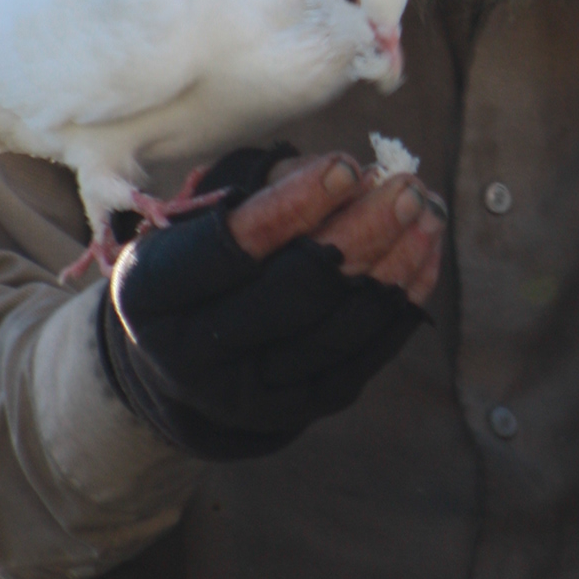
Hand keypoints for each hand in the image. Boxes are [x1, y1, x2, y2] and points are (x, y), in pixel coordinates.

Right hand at [97, 149, 444, 458]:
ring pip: (340, 326)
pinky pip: (364, 354)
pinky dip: (402, 299)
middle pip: (297, 290)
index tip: (349, 166)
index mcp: (150, 293)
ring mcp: (244, 394)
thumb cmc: (197, 260)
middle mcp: (189, 355)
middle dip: (363, 231)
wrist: (180, 360)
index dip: (295, 206)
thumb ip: (267, 189)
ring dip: (396, 263)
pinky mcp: (294, 412)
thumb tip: (354, 179)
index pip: (232, 247)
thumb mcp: (201, 215)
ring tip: (428, 212)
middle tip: (407, 186)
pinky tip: (424, 253)